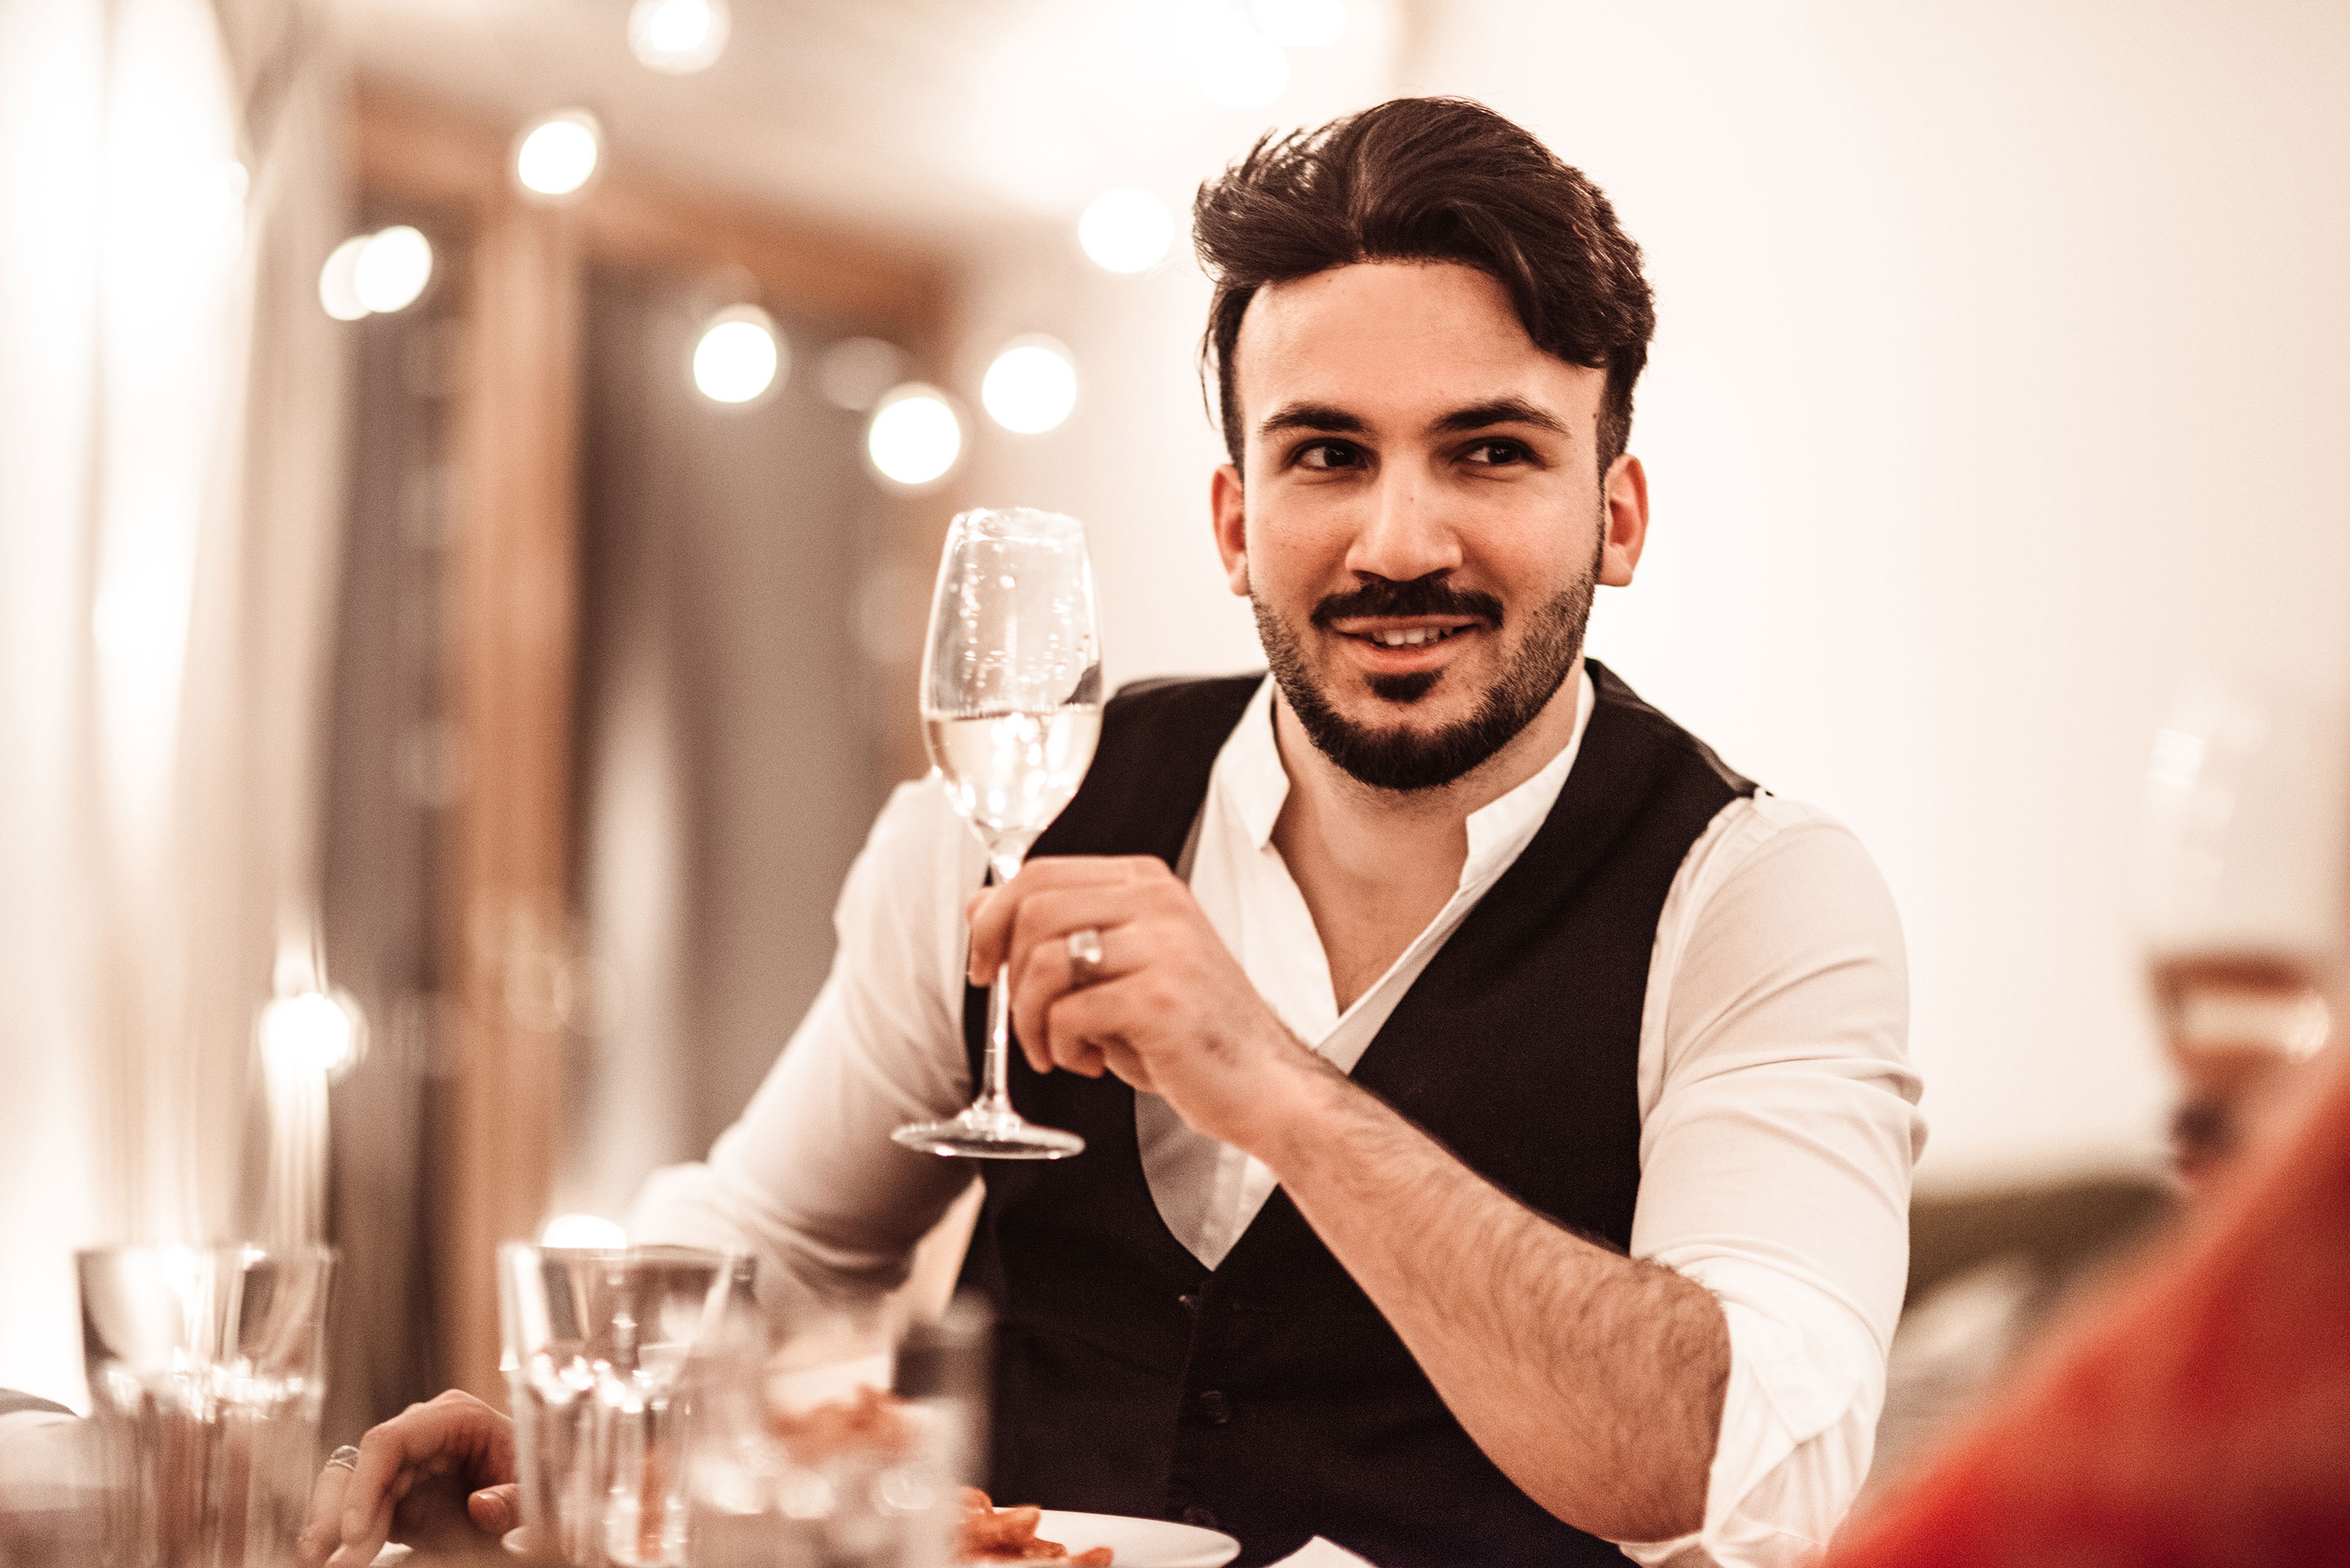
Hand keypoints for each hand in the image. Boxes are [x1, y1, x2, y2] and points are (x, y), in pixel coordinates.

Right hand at [299, 1389, 519, 1567]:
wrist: (536, 1479)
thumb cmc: (533, 1471)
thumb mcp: (533, 1486)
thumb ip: (512, 1499)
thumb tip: (480, 1507)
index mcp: (454, 1416)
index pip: (391, 1440)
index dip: (366, 1484)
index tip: (356, 1532)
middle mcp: (420, 1431)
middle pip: (363, 1466)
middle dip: (342, 1515)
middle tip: (334, 1561)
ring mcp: (405, 1459)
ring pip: (352, 1486)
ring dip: (335, 1526)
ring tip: (324, 1563)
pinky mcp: (396, 1487)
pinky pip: (361, 1507)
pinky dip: (347, 1533)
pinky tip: (334, 1558)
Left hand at [966, 854, 1334, 1152]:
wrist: (1263, 1083)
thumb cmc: (1187, 1030)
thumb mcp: (1117, 968)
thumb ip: (1057, 932)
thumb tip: (978, 904)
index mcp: (1145, 883)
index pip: (1039, 873)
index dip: (993, 920)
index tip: (984, 967)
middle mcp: (1157, 902)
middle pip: (1033, 910)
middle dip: (1006, 974)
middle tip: (1023, 1020)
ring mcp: (1163, 946)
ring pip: (1044, 962)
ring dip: (1030, 1019)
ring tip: (1055, 1049)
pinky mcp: (1161, 998)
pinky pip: (1068, 1013)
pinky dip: (1059, 1046)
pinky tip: (1087, 1061)